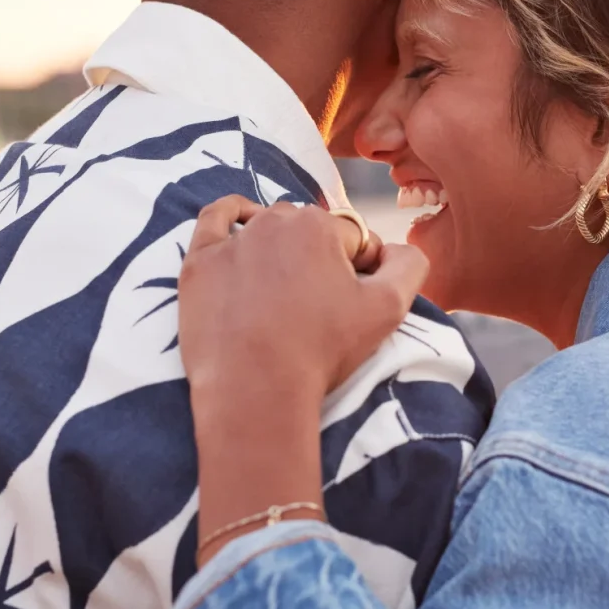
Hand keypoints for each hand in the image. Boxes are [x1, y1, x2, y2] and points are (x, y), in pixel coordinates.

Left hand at [177, 196, 428, 563]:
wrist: (255, 391)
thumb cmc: (322, 351)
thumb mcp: (389, 309)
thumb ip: (410, 265)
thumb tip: (396, 248)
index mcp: (321, 226)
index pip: (353, 240)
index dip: (359, 272)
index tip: (349, 306)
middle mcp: (275, 221)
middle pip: (309, 231)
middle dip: (318, 259)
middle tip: (316, 307)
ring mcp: (233, 240)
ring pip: (267, 227)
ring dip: (279, 248)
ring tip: (282, 292)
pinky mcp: (199, 262)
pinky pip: (214, 219)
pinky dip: (230, 217)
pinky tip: (240, 226)